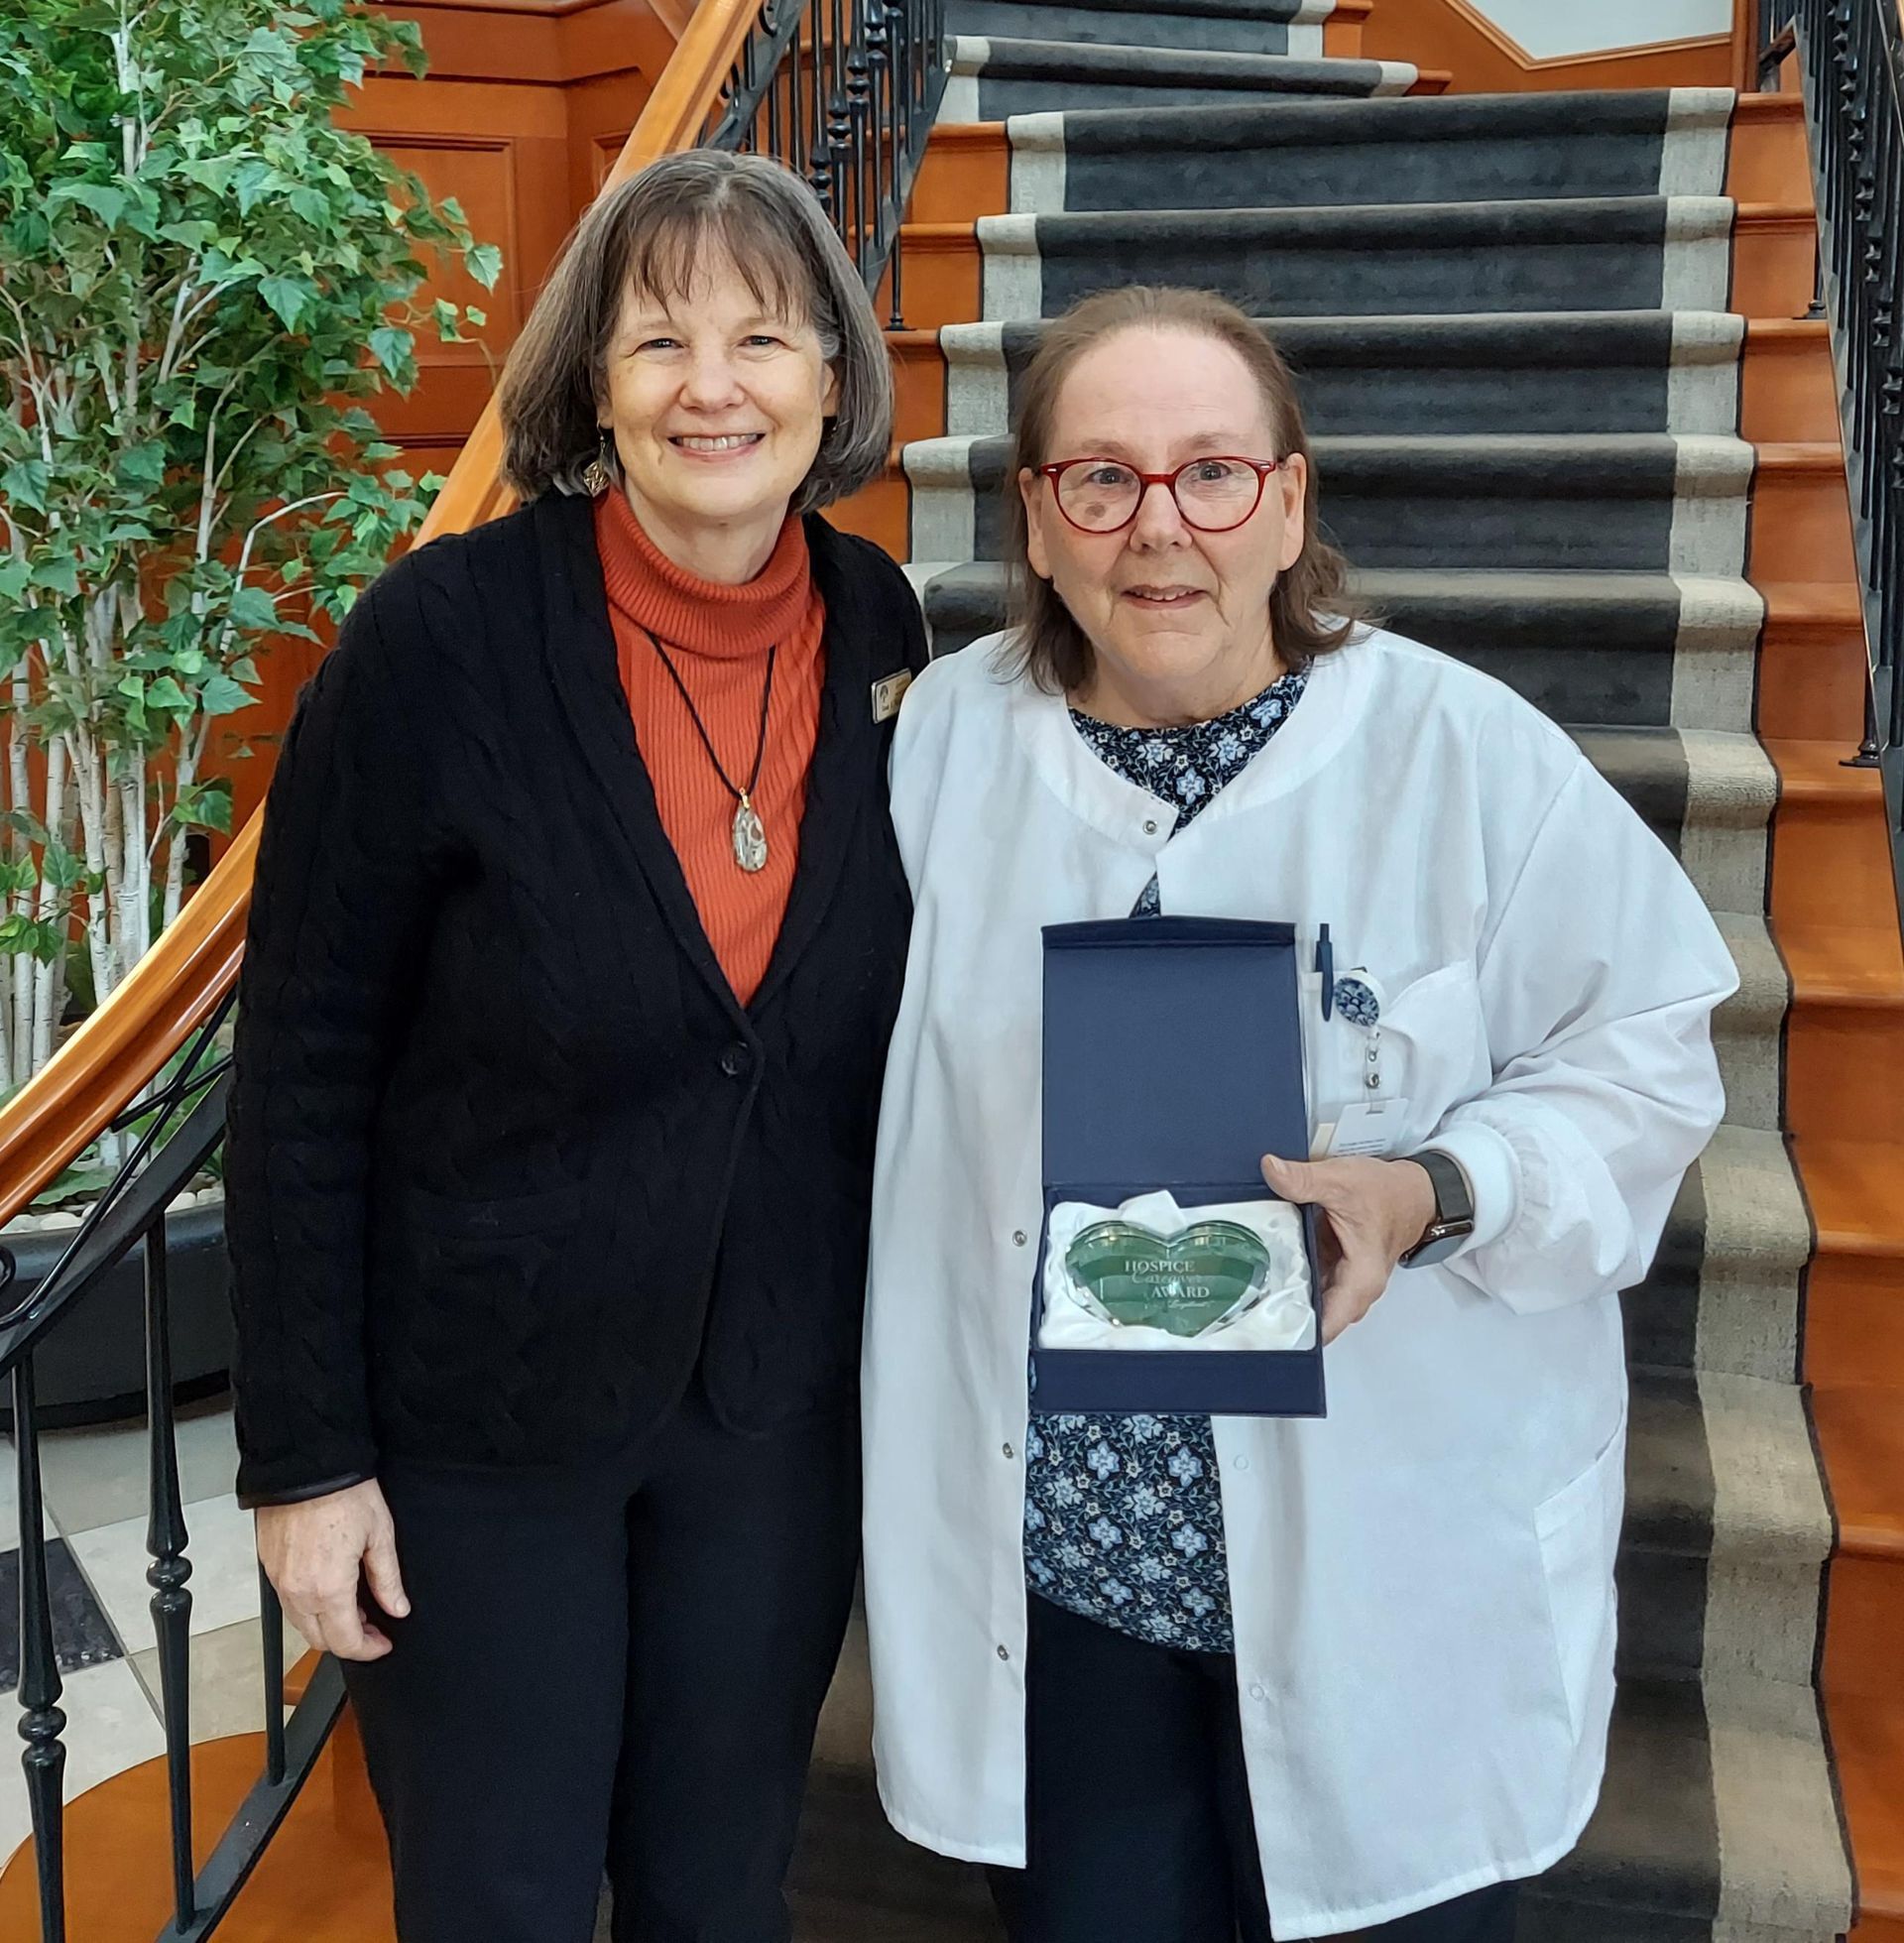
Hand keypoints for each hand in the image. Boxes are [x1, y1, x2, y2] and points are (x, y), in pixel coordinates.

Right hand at [255, 1478, 408, 1661]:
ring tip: (353, 1608)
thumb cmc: (344, 1493)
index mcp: (328, 1589)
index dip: (368, 1649)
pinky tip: (328, 1591)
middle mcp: (298, 1591)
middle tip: (371, 1627)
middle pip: (319, 1640)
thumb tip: (397, 1607)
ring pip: (301, 1624)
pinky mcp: (268, 1567)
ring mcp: (279, 1581)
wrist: (306, 1465)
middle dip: (348, 1641)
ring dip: (326, 1626)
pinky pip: (287, 1602)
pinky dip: (308, 1607)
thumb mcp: (379, 1535)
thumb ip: (388, 1579)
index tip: (383, 1643)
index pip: (345, 1642)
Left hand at [1258, 1152, 1437, 1344]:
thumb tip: (1270, 1170)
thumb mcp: (1342, 1181)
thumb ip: (1304, 1179)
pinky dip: (1289, 1275)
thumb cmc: (1390, 1194)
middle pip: (1311, 1317)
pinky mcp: (1337, 1271)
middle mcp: (1354, 1290)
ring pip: (1308, 1300)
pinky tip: (1264, 1265)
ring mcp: (1345, 1282)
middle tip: (1240, 1303)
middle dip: (1277, 1313)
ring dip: (1281, 1293)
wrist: (1414, 1191)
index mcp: (1360, 1281)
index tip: (1259, 1327)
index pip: (1325, 1327)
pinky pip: (1309, 1282)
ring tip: (1243, 1287)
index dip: (1292, 1330)